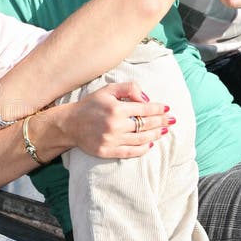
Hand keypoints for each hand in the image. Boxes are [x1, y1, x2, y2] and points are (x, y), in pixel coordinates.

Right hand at [54, 81, 174, 158]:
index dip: (159, 109)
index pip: (145, 109)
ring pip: (141, 139)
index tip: (167, 109)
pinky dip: (143, 149)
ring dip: (155, 135)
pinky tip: (150, 144)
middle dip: (161, 122)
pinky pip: (130, 152)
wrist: (69, 124)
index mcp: (116, 108)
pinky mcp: (107, 151)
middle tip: (171, 121)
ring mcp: (111, 140)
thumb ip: (129, 88)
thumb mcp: (107, 90)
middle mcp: (115, 125)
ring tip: (163, 131)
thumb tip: (146, 98)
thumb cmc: (90, 105)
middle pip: (146, 124)